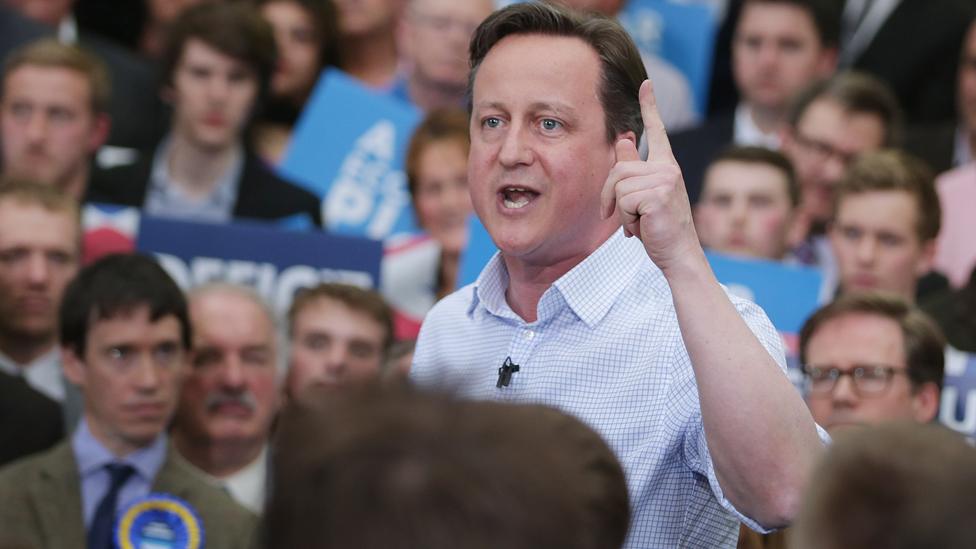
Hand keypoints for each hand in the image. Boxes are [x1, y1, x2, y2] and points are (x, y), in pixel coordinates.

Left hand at [600, 79, 701, 272]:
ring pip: (619, 187)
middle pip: (619, 168)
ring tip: (637, 223)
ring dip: (620, 211)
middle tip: (619, 216)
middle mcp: (668, 169)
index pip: (657, 131)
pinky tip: (641, 228)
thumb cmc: (660, 228)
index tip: (646, 84)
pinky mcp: (657, 196)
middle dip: (610, 195)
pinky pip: (623, 201)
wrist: (678, 254)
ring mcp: (665, 181)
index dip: (650, 106)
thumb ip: (633, 168)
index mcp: (666, 166)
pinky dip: (625, 220)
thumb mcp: (643, 195)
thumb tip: (621, 140)